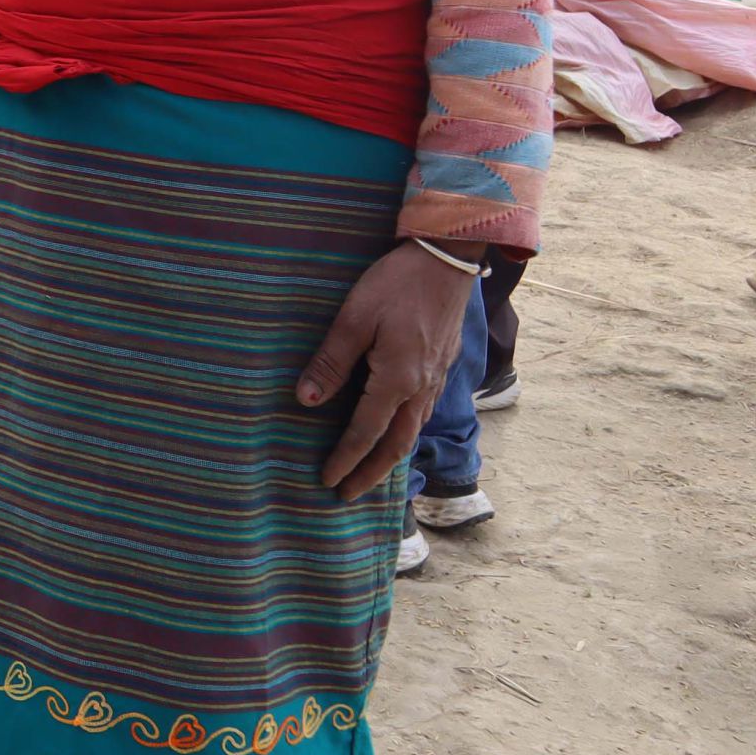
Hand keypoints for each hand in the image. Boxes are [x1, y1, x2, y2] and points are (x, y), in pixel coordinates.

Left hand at [296, 239, 480, 499]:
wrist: (447, 260)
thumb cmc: (396, 284)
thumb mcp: (354, 318)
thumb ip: (331, 361)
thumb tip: (307, 400)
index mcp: (397, 380)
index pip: (365, 433)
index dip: (345, 459)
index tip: (327, 480)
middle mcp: (421, 388)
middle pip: (395, 444)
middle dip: (370, 473)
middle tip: (347, 494)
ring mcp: (436, 379)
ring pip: (413, 431)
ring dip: (390, 456)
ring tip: (370, 473)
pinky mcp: (442, 366)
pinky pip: (423, 413)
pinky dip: (406, 433)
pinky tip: (397, 431)